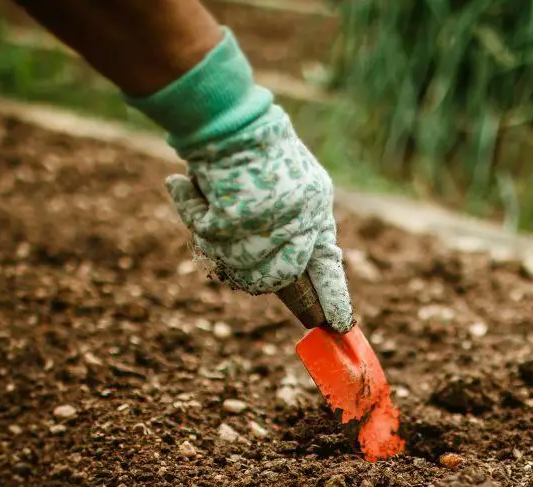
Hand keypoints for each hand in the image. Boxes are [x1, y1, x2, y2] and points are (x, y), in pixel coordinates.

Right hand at [164, 105, 353, 331]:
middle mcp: (300, 218)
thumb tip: (284, 276)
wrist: (228, 116)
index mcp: (316, 208)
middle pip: (281, 277)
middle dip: (260, 277)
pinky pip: (211, 240)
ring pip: (243, 265)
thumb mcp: (288, 184)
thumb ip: (292, 223)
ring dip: (222, 244)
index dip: (332, 295)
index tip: (340, 324)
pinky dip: (195, 214)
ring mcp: (270, 222)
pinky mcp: (236, 221)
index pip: (327, 263)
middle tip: (241, 262)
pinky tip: (192, 190)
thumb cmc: (252, 147)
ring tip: (212, 210)